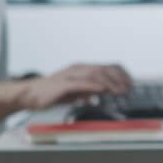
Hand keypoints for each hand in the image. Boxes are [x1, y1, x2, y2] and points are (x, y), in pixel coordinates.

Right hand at [18, 63, 134, 110]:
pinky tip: (102, 90)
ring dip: (110, 83)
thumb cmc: (53, 93)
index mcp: (83, 69)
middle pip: (104, 69)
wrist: (30, 95)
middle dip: (119, 79)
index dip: (121, 75)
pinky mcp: (62, 84)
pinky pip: (80, 83)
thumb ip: (90, 91)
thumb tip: (105, 93)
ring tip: (120, 91)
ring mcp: (70, 75)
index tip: (131, 84)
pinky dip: (93, 86)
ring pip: (94, 75)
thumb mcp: (76, 92)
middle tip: (129, 89)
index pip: (107, 67)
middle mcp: (78, 69)